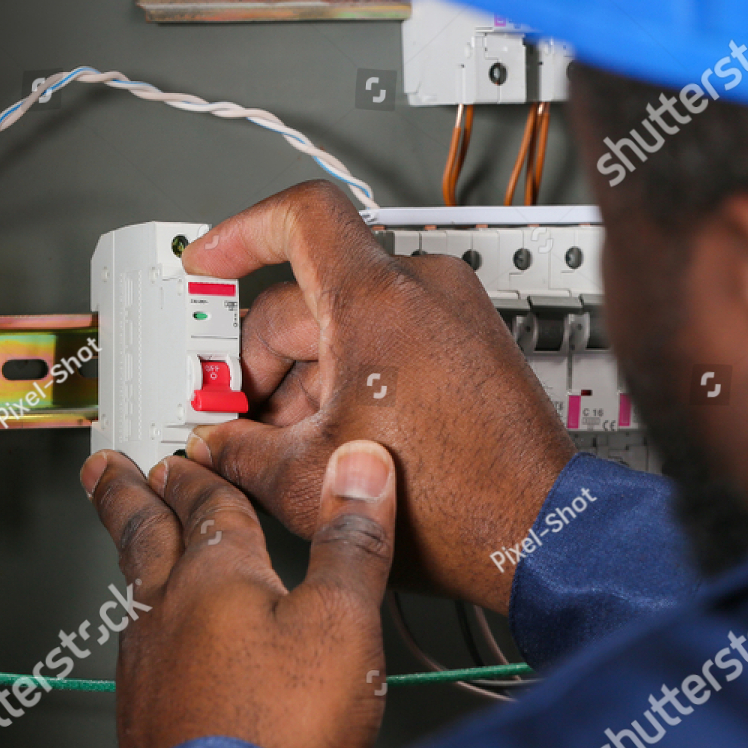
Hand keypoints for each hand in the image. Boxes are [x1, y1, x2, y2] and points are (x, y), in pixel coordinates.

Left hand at [81, 439, 396, 747]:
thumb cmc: (279, 733)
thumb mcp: (341, 623)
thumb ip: (351, 544)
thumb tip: (360, 470)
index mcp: (217, 578)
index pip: (206, 505)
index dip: (201, 474)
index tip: (184, 455)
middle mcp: (167, 615)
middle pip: (143, 536)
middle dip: (128, 496)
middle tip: (105, 470)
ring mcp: (145, 668)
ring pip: (133, 591)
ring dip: (134, 555)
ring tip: (132, 544)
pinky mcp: (142, 718)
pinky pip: (135, 646)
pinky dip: (143, 622)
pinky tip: (151, 645)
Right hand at [181, 180, 574, 613]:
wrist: (538, 533)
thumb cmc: (457, 505)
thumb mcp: (309, 480)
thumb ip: (240, 451)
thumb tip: (216, 444)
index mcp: (378, 301)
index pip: (299, 215)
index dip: (240, 233)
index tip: (208, 262)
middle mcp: (422, 290)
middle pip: (309, 288)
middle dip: (261, 354)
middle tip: (236, 409)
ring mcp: (453, 315)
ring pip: (348, 318)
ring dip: (304, 374)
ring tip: (284, 443)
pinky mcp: (470, 345)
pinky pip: (391, 338)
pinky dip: (350, 375)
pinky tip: (331, 437)